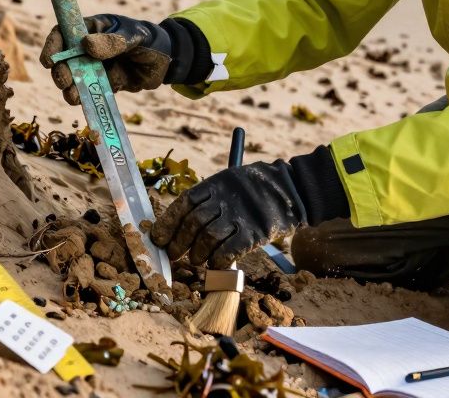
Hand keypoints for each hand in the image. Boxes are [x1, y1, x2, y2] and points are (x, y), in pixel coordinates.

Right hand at [41, 14, 174, 104]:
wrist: (168, 62)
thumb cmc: (150, 40)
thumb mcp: (134, 37)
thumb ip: (113, 42)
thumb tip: (86, 45)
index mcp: (93, 29)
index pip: (65, 32)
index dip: (53, 45)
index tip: (49, 60)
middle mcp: (89, 48)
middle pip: (65, 58)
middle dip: (60, 70)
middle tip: (63, 80)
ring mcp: (95, 67)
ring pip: (74, 77)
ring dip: (69, 87)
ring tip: (71, 95)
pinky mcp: (103, 84)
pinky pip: (88, 91)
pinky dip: (82, 97)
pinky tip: (80, 102)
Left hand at [150, 161, 308, 268]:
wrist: (290, 190)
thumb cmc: (252, 191)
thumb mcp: (228, 185)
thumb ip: (208, 201)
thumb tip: (179, 227)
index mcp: (215, 184)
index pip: (184, 203)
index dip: (167, 222)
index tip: (158, 238)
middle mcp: (225, 198)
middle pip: (193, 222)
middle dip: (179, 241)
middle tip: (173, 254)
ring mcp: (239, 215)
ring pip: (208, 237)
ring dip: (197, 253)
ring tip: (195, 259)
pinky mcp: (253, 232)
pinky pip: (228, 250)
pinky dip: (217, 260)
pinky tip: (215, 264)